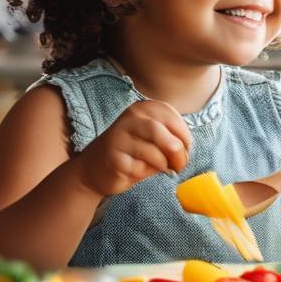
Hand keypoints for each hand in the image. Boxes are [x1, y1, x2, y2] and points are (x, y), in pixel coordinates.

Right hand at [77, 100, 191, 196]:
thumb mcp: (153, 137)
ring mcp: (120, 137)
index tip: (185, 149)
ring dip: (165, 165)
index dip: (185, 137)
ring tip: (163, 168)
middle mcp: (131, 118)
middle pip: (165, 135)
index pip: (173, 118)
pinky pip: (141, 168)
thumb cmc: (132, 151)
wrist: (94, 167)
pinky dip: (146, 173)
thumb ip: (170, 136)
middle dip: (178, 154)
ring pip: (155, 153)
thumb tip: (186, 149)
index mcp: (143, 108)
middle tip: (180, 165)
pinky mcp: (114, 158)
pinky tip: (138, 170)